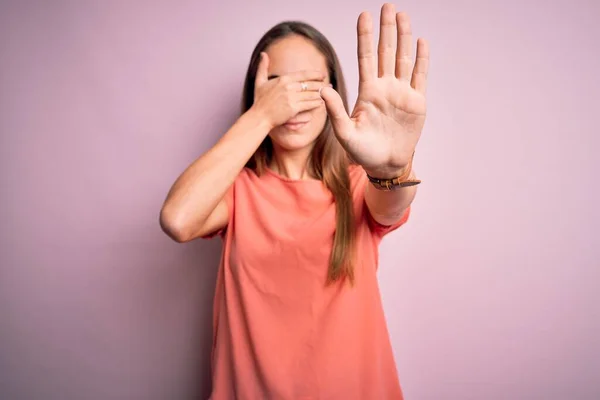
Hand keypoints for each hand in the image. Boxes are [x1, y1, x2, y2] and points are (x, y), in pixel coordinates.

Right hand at [251, 52, 328, 128]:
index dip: (315, 74)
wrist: (259, 117)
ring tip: (329, 94)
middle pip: (310, 83)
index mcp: (283, 79)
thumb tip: (263, 54)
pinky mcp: (294, 108)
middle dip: (321, 84)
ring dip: (321, 93)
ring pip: (311, 94)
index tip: (322, 75)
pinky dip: (317, 103)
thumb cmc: (259, 101)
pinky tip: (322, 103)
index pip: (304, 74)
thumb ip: (263, 67)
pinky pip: (309, 104)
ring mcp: (292, 97)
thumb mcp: (259, 82)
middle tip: (329, 85)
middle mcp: (289, 86)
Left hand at [320, 3, 429, 176]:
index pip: (365, 57)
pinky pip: (419, 76)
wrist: (385, 164)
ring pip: (403, 58)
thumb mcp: (345, 132)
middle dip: (386, 29)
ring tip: (403, 15)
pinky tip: (420, 41)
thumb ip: (335, 110)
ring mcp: (401, 92)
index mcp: (367, 91)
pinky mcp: (416, 102)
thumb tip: (323, 88)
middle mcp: (384, 86)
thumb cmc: (362, 151)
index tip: (363, 16)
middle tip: (387, 5)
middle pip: (385, 51)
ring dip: (404, 37)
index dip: (364, 36)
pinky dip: (421, 59)